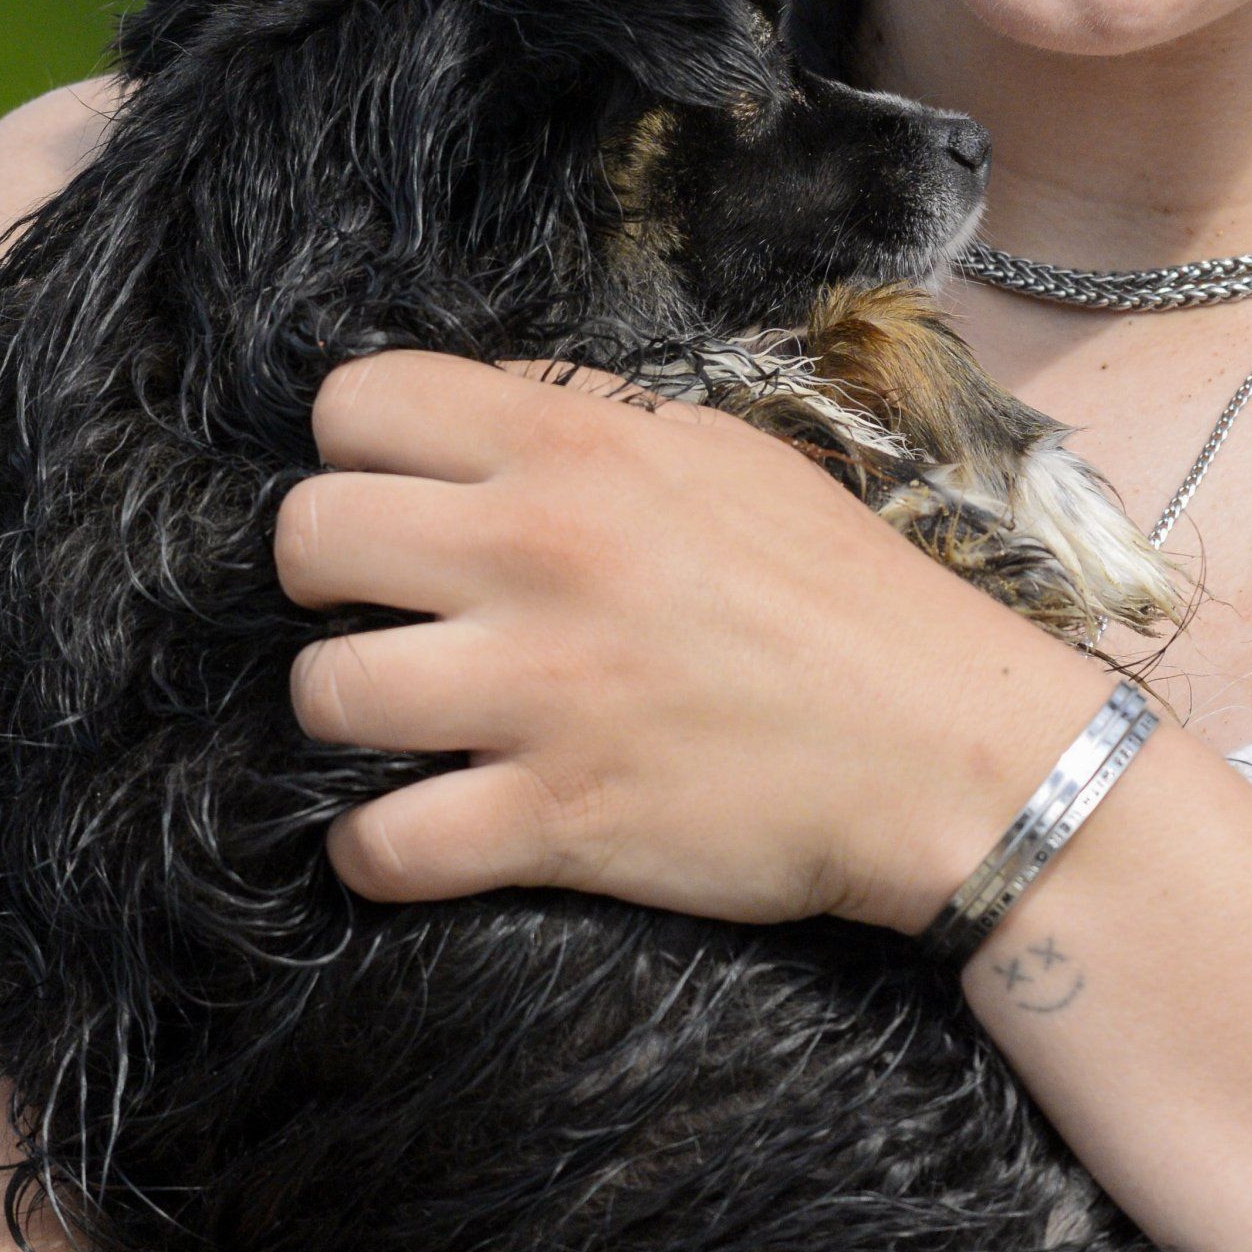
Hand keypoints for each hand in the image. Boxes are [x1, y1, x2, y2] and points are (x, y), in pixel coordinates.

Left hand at [273, 353, 1106, 934]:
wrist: (945, 746)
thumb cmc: (842, 591)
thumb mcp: (723, 452)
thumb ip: (590, 419)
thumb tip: (479, 408)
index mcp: (577, 446)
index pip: (359, 401)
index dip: (356, 449)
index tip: (396, 493)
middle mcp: (538, 551)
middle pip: (307, 537)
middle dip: (326, 577)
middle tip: (387, 606)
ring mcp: (539, 691)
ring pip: (320, 691)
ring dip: (346, 713)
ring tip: (405, 719)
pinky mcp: (553, 820)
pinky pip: (381, 844)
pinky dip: (377, 850)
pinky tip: (418, 829)